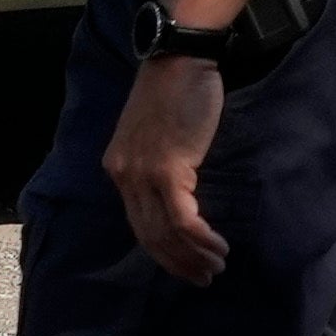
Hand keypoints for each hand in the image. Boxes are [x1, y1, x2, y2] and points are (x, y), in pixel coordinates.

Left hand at [109, 47, 229, 283]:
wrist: (179, 58)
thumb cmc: (174, 89)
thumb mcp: (155, 132)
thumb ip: (158, 162)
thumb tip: (178, 194)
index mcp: (118, 168)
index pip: (137, 223)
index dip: (162, 251)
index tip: (185, 265)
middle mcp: (124, 176)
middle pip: (148, 236)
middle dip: (177, 263)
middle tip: (203, 277)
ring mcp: (142, 174)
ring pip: (165, 233)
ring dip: (193, 256)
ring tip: (215, 267)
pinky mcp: (167, 170)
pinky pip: (183, 219)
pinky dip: (201, 238)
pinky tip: (217, 246)